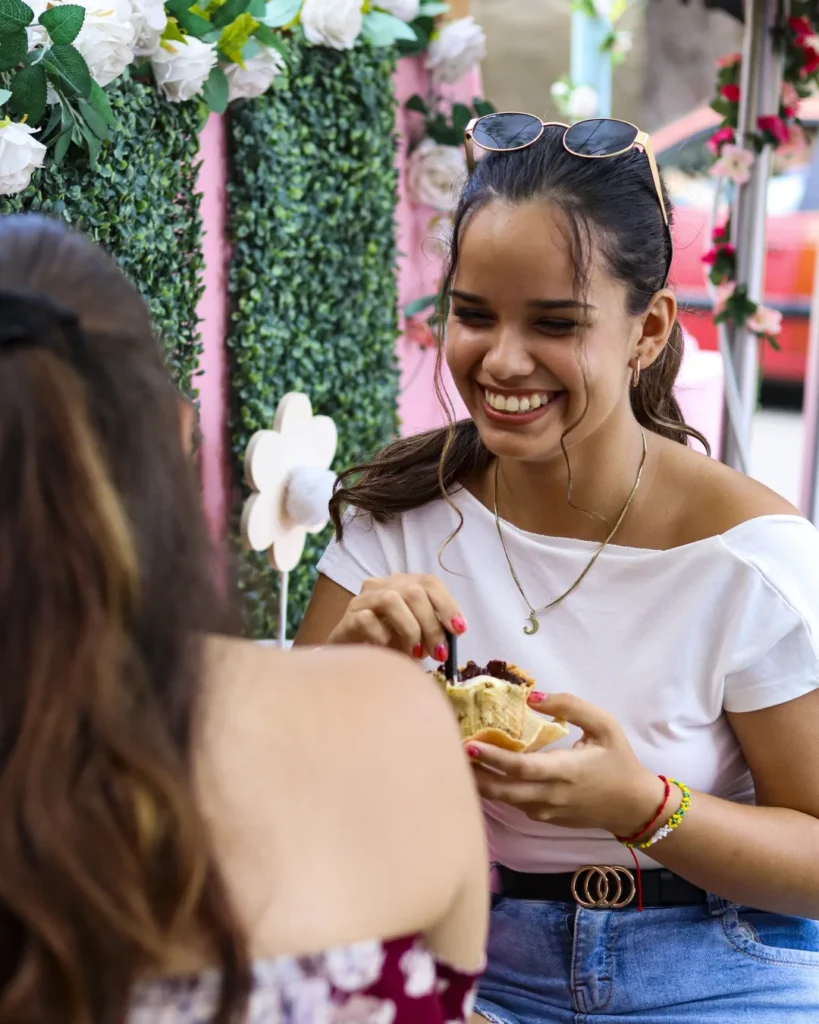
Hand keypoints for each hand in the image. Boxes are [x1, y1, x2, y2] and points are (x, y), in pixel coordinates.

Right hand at [327, 573, 465, 659]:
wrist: (351, 658)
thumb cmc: (389, 644)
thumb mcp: (418, 635)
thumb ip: (434, 629)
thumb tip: (454, 634)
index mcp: (403, 584)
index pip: (430, 582)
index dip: (448, 604)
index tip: (459, 630)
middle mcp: (383, 585)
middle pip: (413, 592)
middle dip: (431, 625)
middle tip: (438, 653)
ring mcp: (362, 600)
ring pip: (391, 600)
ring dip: (410, 629)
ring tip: (415, 653)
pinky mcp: (347, 618)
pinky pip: (367, 620)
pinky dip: (382, 637)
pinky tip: (387, 649)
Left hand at [467, 692, 666, 836]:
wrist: (632, 806)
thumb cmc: (618, 761)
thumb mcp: (604, 725)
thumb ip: (570, 706)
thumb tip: (532, 697)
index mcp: (566, 771)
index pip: (521, 768)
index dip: (494, 759)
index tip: (469, 746)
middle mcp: (550, 795)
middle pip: (503, 790)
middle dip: (474, 774)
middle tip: (449, 753)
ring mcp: (545, 811)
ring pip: (504, 800)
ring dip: (479, 783)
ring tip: (456, 761)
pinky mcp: (543, 818)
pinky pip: (513, 803)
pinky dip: (494, 790)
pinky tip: (480, 773)